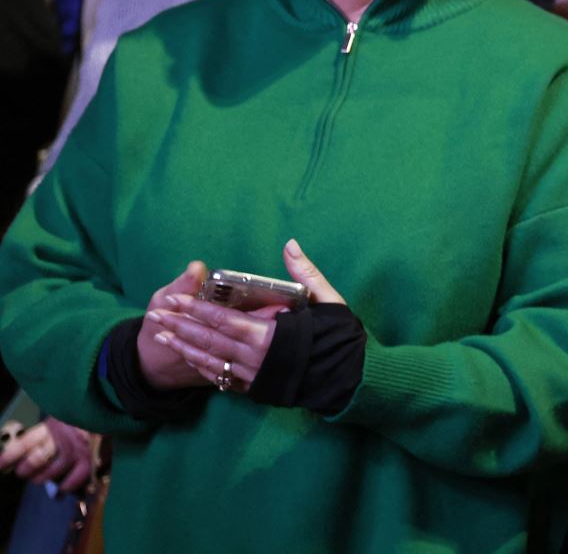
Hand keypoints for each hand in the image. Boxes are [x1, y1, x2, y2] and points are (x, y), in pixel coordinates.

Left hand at [0, 418, 97, 490]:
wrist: (113, 414)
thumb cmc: (84, 420)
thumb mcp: (64, 418)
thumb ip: (46, 433)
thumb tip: (21, 453)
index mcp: (54, 425)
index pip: (26, 442)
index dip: (10, 456)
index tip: (0, 465)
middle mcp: (64, 438)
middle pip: (36, 459)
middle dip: (26, 469)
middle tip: (23, 471)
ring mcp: (78, 450)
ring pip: (51, 472)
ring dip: (42, 478)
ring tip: (41, 477)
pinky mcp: (91, 461)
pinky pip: (71, 480)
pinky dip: (65, 485)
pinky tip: (63, 484)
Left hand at [147, 241, 345, 395]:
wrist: (349, 379)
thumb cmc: (340, 337)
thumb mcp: (328, 300)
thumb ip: (306, 273)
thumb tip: (290, 244)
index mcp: (270, 334)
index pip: (223, 320)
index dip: (196, 310)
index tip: (173, 300)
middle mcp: (255, 357)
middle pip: (209, 340)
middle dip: (180, 326)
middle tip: (154, 315)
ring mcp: (253, 375)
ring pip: (210, 360)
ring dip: (183, 348)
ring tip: (160, 337)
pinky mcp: (254, 387)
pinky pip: (220, 377)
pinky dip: (201, 366)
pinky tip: (188, 357)